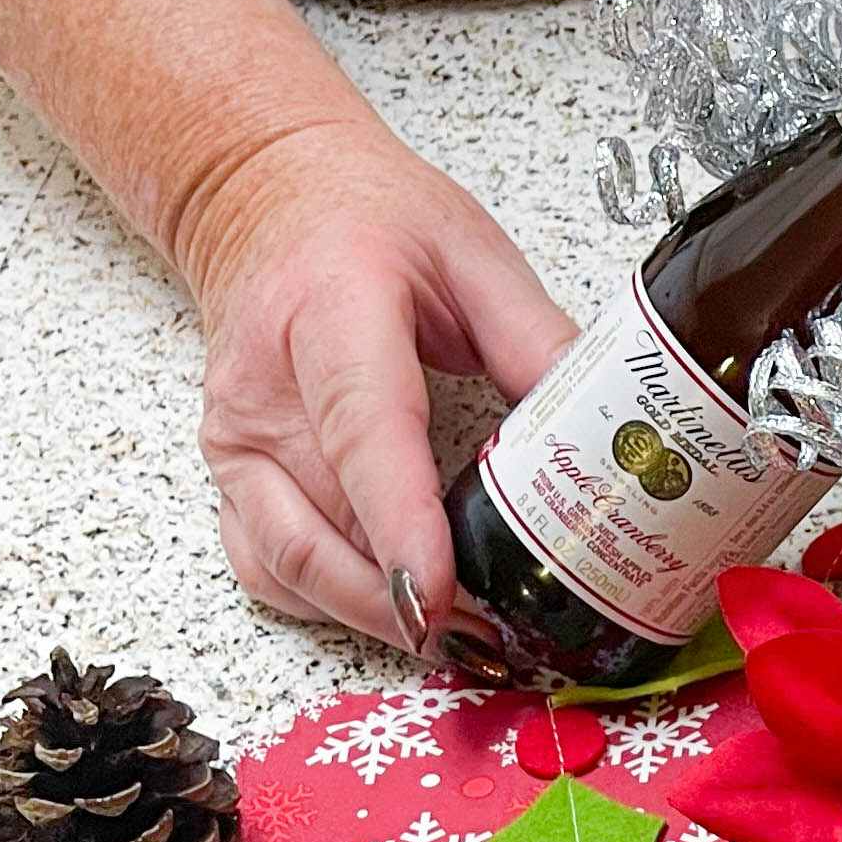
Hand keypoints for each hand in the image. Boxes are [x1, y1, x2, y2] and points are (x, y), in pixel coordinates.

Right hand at [169, 115, 574, 651]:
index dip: (401, 521)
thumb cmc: (366, 220)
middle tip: (501, 641)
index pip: (362, 432)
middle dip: (413, 601)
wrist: (264, 198)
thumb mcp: (472, 254)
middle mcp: (264, 387)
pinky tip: (400, 614)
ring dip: (377, 617)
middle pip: (328, 524)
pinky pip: (270, 570)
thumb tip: (612, 434)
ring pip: (294, 564)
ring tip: (466, 643)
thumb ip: (538, 343)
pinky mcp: (229, 477)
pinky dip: (332, 606)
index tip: (442, 591)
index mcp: (330, 311)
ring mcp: (236, 441)